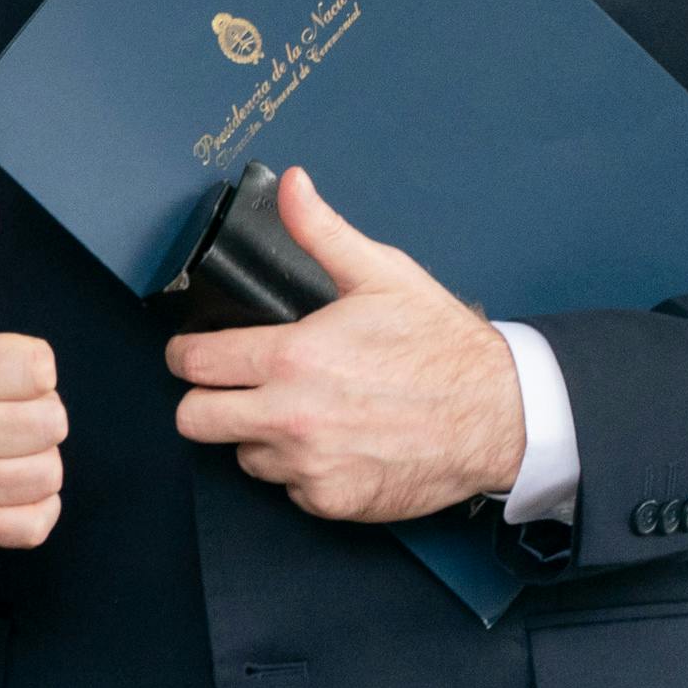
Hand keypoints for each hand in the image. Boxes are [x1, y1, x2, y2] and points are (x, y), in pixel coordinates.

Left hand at [163, 167, 522, 521]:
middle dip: (206, 401)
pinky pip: (288, 489)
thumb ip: (321, 231)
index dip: (187, 355)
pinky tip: (333, 443)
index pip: (194, 364)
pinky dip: (301, 471)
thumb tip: (292, 186)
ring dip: (258, 437)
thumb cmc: (442, 345)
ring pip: (243, 456)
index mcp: (292, 357)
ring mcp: (310, 465)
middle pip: (194, 421)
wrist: (499, 414)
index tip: (193, 355)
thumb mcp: (381, 274)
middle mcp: (290, 416)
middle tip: (231, 388)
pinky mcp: (332, 501)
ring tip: (299, 413)